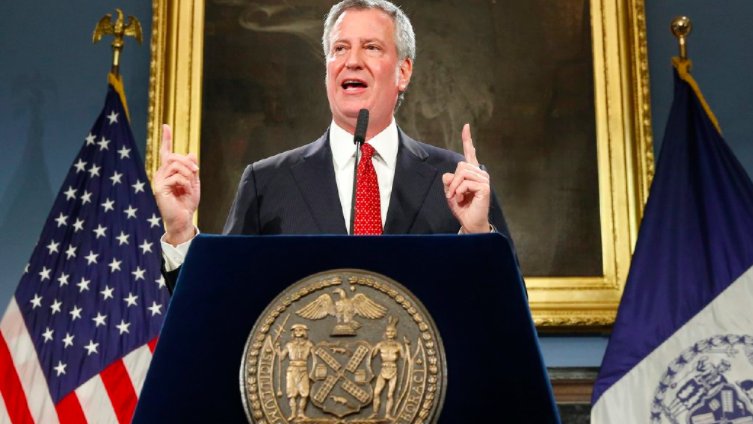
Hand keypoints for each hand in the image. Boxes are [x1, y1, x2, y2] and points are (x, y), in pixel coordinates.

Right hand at [153, 124, 199, 244]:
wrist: (183, 219)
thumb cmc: (187, 202)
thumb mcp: (193, 182)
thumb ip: (192, 169)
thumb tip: (191, 153)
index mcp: (168, 172)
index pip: (166, 152)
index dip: (166, 139)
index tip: (166, 126)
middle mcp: (161, 174)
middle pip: (174, 156)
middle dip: (188, 163)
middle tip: (196, 173)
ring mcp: (159, 180)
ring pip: (175, 164)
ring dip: (188, 173)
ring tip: (191, 185)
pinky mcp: (160, 188)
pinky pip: (176, 176)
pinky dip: (186, 182)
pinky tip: (186, 190)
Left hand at [442, 124, 490, 233]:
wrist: (470, 222)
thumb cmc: (462, 207)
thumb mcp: (451, 192)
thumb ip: (449, 182)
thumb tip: (448, 175)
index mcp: (471, 173)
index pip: (470, 153)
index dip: (467, 140)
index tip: (466, 126)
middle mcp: (479, 173)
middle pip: (461, 165)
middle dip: (452, 181)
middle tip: (452, 194)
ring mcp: (484, 179)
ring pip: (462, 173)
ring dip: (455, 187)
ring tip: (457, 197)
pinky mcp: (485, 186)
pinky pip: (466, 182)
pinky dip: (460, 191)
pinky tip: (463, 198)